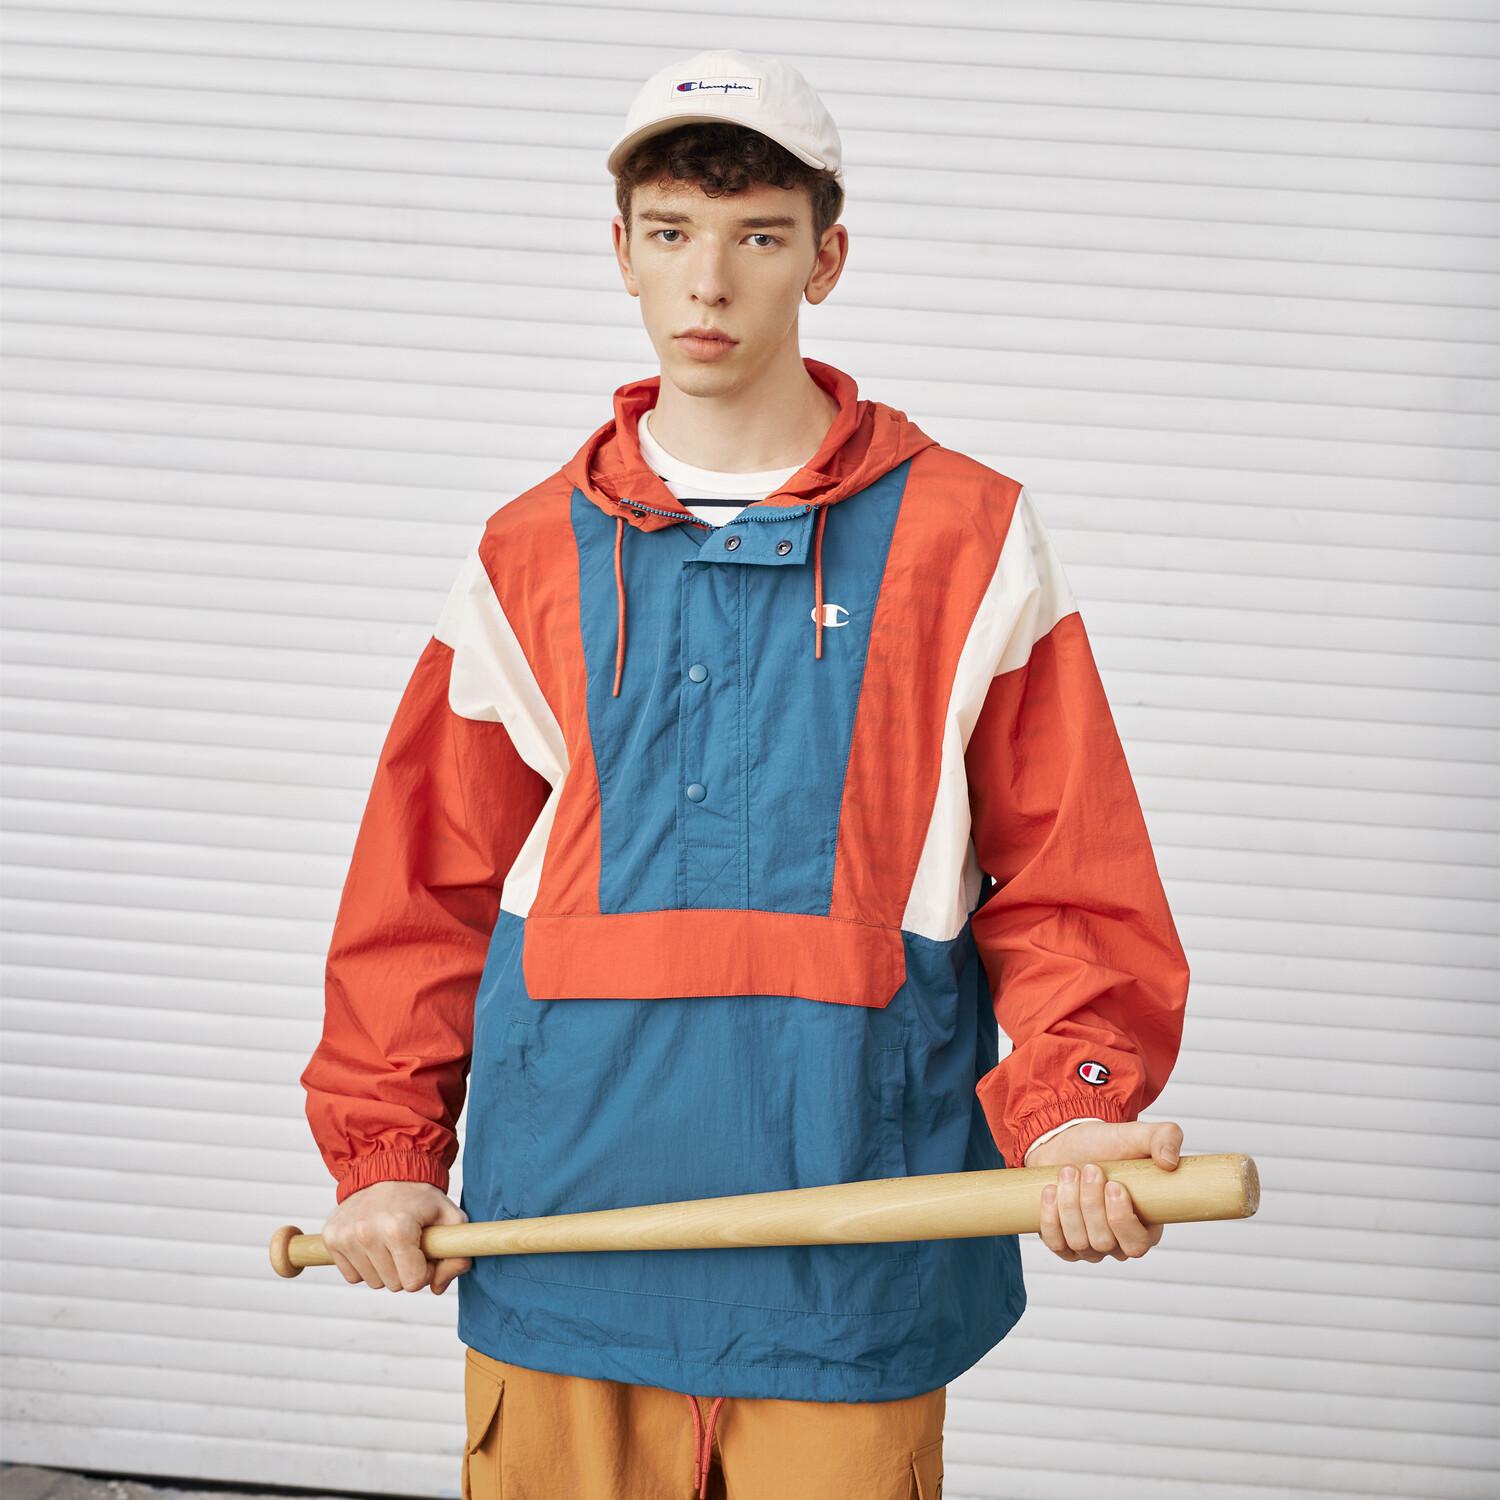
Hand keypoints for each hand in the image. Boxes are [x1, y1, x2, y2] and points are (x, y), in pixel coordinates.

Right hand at [320, 1180, 471, 1293]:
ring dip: (385, 1268)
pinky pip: (352, 1276)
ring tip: (390, 1241)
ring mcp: (345, 1236)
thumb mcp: (450, 1218)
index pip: (414, 1282)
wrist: (386, 1170)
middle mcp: (367, 1233)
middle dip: (405, 1270)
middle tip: (409, 1244)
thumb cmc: (419, 1197)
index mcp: (398, 1228)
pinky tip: (373, 1243)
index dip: (425, 1271)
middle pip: (393, 1285)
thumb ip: (456, 1255)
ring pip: (372, 1282)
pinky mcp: (331, 1238)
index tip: (425, 1253)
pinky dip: (365, 1265)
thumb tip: (437, 1287)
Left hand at [1023, 1119, 1182, 1262]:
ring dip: (1069, 1204)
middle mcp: (1117, 1244)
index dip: (1122, 1219)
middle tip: (1089, 1168)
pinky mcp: (1062, 1243)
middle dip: (1091, 1204)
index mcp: (1145, 1227)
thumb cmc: (1106, 1145)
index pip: (1136, 1244)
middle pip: (1104, 1242)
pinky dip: (1049, 1217)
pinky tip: (1051, 1191)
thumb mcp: (1138, 1135)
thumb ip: (1164, 1137)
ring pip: (1078, 1242)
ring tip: (1068, 1171)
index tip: (1114, 1185)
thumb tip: (1169, 1161)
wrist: (1068, 1142)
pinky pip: (1054, 1243)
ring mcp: (1089, 1246)